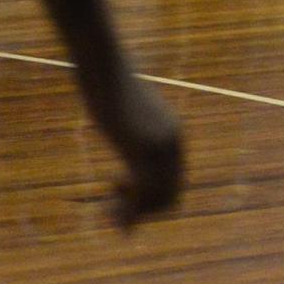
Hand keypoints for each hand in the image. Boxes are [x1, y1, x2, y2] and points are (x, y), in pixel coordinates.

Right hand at [78, 70, 183, 228]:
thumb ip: (134, 130)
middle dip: (144, 210)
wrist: (108, 70)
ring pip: (160, 197)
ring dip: (134, 213)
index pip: (175, 181)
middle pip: (172, 194)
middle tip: (112, 210)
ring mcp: (160, 146)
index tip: (121, 192)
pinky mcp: (143, 147)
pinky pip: (144, 190)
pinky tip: (108, 207)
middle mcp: (173, 142)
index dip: (151, 198)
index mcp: (173, 135)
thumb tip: (126, 136)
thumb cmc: (112, 88)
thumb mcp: (127, 115)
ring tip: (108, 211)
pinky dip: (129, 209)